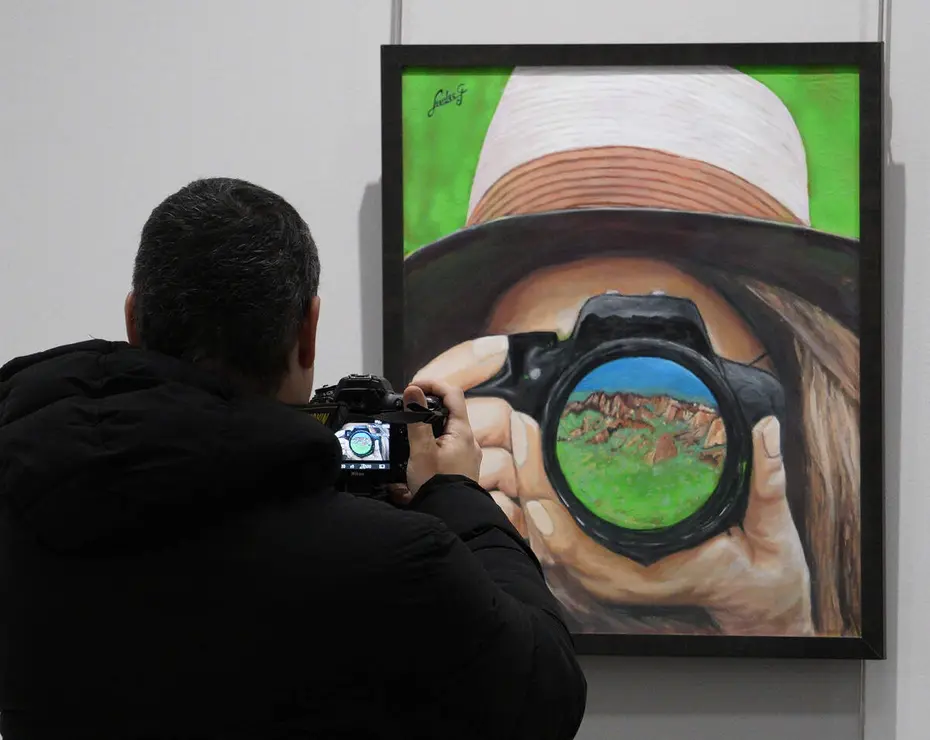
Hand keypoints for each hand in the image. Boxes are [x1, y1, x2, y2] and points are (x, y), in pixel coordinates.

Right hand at [401, 379, 481, 496]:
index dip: (432, 384)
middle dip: (427, 408)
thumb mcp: (420, 449)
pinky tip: (419, 456)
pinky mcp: (462, 468)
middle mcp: (469, 441)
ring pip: (447, 431)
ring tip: (409, 437)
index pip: (452, 393)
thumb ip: (416, 419)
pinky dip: (433, 445)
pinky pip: (447, 448)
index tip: (413, 388)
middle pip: (449, 412)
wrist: (452, 516)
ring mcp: (467, 455)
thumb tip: (413, 391)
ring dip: (428, 428)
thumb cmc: (437, 485)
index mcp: (462, 431)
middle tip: (408, 411)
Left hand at [413, 336, 814, 636]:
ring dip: (527, 488)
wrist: (761, 610)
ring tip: (521, 435)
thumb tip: (767, 430)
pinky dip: (540, 503)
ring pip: (546, 536)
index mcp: (644, 576)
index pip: (573, 544)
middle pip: (548, 532)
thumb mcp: (774, 537)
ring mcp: (607, 574)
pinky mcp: (607, 563)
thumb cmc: (764, 580)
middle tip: (521, 425)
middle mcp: (615, 579)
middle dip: (526, 479)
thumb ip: (768, 485)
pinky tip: (533, 466)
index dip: (545, 496)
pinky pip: (559, 536)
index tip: (532, 445)